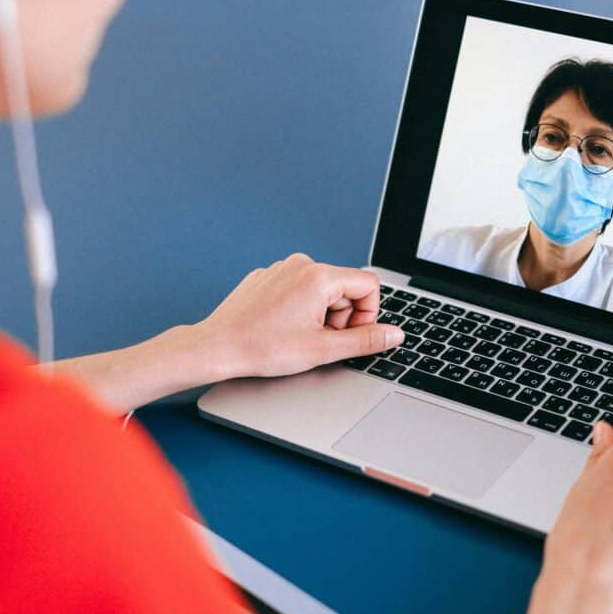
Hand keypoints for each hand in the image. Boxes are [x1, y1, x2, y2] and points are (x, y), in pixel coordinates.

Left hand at [200, 253, 404, 377]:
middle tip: (318, 340)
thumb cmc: (263, 348)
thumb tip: (394, 334)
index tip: (347, 335)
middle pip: (345, 287)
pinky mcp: (267, 276)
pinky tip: (281, 327)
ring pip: (321, 289)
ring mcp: (282, 267)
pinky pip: (297, 288)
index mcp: (319, 276)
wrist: (218, 347)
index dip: (366, 315)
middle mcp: (301, 264)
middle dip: (341, 316)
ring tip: (297, 335)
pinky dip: (298, 308)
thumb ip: (365, 340)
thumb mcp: (323, 349)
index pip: (369, 285)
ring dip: (320, 314)